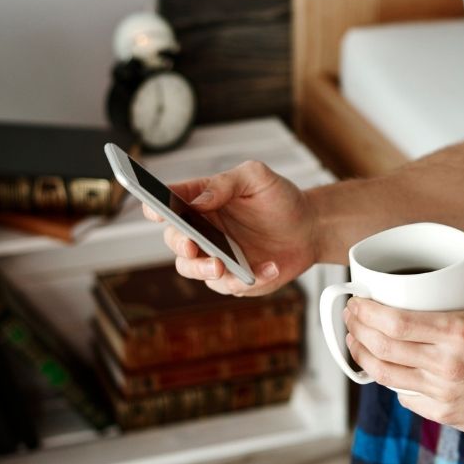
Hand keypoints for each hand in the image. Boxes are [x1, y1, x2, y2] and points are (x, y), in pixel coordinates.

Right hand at [139, 160, 319, 296]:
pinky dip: (250, 279)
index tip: (154, 211)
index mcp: (201, 201)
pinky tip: (270, 267)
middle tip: (193, 246)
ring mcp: (215, 256)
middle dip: (181, 244)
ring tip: (222, 265)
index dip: (156, 206)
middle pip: (175, 240)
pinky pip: (230, 285)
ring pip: (192, 269)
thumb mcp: (256, 177)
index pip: (170, 202)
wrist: (309, 227)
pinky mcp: (233, 279)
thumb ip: (226, 183)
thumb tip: (199, 201)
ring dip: (203, 269)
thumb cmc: (279, 198)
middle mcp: (202, 230)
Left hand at [344, 256, 463, 435]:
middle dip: (357, 329)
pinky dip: (390, 380)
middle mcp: (446, 364)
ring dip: (363, 356)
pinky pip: (404, 395)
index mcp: (458, 332)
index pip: (395, 322)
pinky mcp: (444, 413)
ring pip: (385, 375)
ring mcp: (443, 393)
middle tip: (351, 316)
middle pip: (382, 347)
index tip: (357, 301)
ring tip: (356, 340)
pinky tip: (386, 366)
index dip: (366, 312)